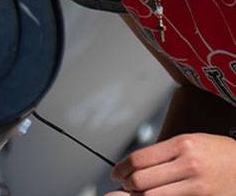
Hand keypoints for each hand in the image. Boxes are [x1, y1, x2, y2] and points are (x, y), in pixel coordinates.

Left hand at [106, 133, 235, 194]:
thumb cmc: (217, 153)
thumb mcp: (190, 142)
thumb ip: (164, 152)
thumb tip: (135, 165)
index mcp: (182, 145)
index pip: (140, 158)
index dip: (122, 167)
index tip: (116, 173)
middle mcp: (189, 165)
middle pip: (142, 180)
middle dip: (127, 185)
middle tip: (124, 185)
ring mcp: (198, 187)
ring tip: (136, 193)